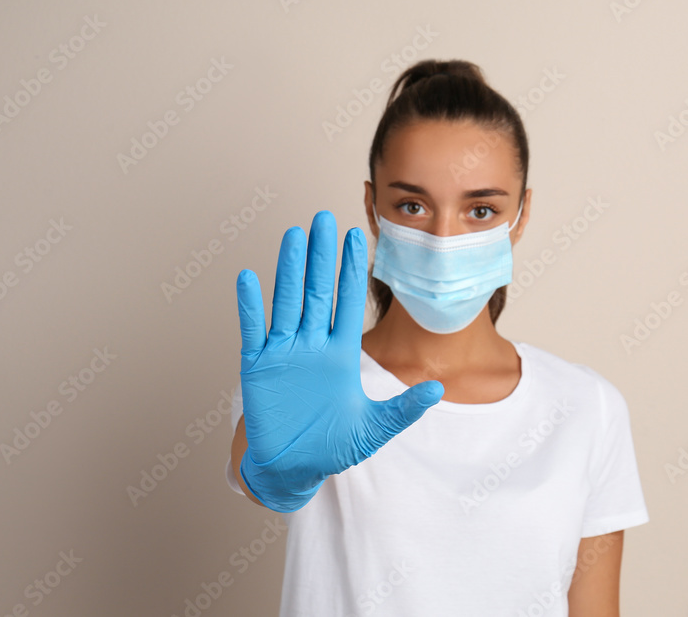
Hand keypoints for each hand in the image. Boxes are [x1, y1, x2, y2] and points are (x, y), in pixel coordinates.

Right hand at [236, 210, 443, 511]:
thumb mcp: (373, 429)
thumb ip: (404, 409)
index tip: (355, 237)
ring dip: (288, 269)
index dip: (350, 270)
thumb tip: (439, 388)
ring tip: (293, 235)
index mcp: (341, 355)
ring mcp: (284, 353)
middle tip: (323, 218)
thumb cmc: (330, 448)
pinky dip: (251, 306)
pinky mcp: (258, 367)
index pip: (348, 302)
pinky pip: (253, 330)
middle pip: (317, 291)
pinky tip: (248, 278)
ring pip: (287, 302)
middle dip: (320, 256)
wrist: (291, 469)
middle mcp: (312, 346)